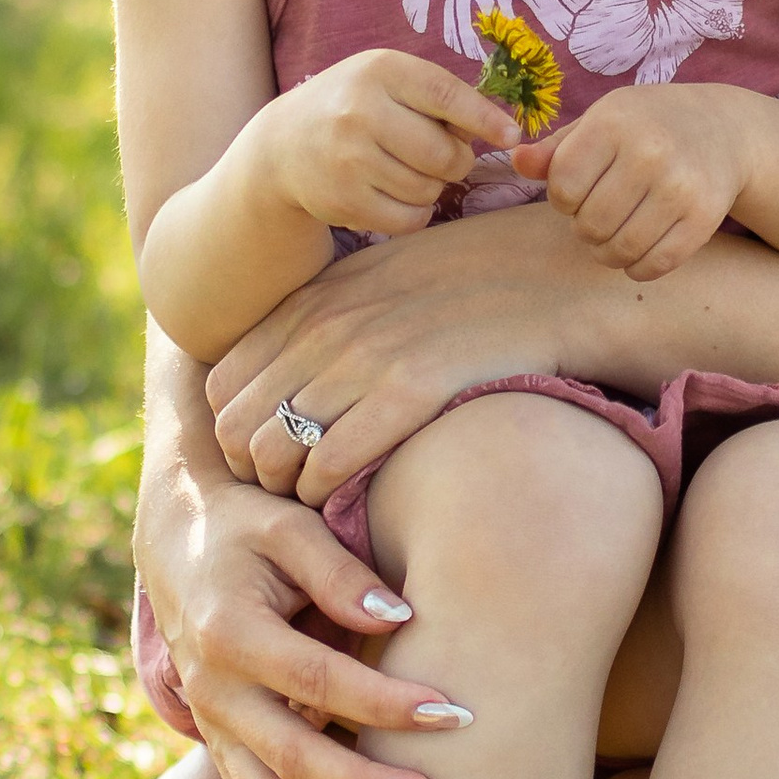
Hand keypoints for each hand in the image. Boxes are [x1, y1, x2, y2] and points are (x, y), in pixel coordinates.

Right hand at [136, 342, 478, 778]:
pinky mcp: (223, 753)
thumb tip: (404, 616)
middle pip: (295, 757)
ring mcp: (215, 731)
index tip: (457, 712)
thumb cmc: (249, 524)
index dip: (387, 701)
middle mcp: (215, 693)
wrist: (178, 537)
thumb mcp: (290, 526)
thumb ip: (341, 572)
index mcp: (233, 632)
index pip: (321, 680)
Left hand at [205, 198, 637, 501]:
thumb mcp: (387, 282)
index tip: (270, 455)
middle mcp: (327, 325)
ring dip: (285, 490)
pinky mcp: (410, 388)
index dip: (234, 430)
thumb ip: (332, 316)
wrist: (555, 277)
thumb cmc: (476, 289)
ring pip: (273, 452)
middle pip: (237, 426)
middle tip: (291, 491)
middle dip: (252, 470)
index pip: (222, 383)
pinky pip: (329, 464)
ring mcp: (366, 355)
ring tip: (320, 501)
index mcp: (316, 299)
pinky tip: (351, 500)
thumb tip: (291, 370)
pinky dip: (325, 494)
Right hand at [270, 49, 523, 235]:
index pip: (446, 95)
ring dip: (432, 187)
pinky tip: (396, 195)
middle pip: (444, 154)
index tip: (511, 135)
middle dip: (457, 161)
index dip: (485, 119)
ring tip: (406, 170)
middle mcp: (360, 112)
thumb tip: (499, 129)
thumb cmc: (352, 105)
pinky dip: (415, 214)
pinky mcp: (343, 200)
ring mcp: (349, 159)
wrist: (283, 146)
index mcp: (380, 71)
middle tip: (444, 158)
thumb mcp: (387, 81)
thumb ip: (437, 96)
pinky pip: (409, 220)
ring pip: (429, 190)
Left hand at [510, 84, 752, 280]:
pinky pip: (654, 265)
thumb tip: (515, 160)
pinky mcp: (704, 218)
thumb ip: (556, 148)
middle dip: (586, 227)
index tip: (580, 189)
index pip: (562, 188)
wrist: (724, 130)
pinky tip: (640, 247)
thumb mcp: (601, 121)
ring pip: (619, 250)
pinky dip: (639, 267)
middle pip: (589, 224)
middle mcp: (650, 152)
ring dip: (608, 251)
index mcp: (614, 122)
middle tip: (599, 213)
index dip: (562, 198)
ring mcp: (681, 187)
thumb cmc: (647, 125)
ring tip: (615, 232)